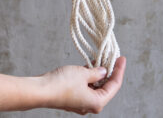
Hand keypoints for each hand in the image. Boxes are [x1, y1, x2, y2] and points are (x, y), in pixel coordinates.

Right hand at [0, 57, 126, 113]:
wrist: (40, 90)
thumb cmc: (61, 84)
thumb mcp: (83, 73)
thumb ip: (97, 72)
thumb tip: (103, 71)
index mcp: (97, 102)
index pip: (114, 85)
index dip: (119, 70)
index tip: (121, 58)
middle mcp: (90, 105)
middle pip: (106, 88)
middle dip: (109, 72)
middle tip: (112, 57)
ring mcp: (81, 103)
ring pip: (94, 87)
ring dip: (97, 74)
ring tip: (99, 59)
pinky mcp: (72, 99)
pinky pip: (85, 88)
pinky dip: (88, 78)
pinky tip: (87, 66)